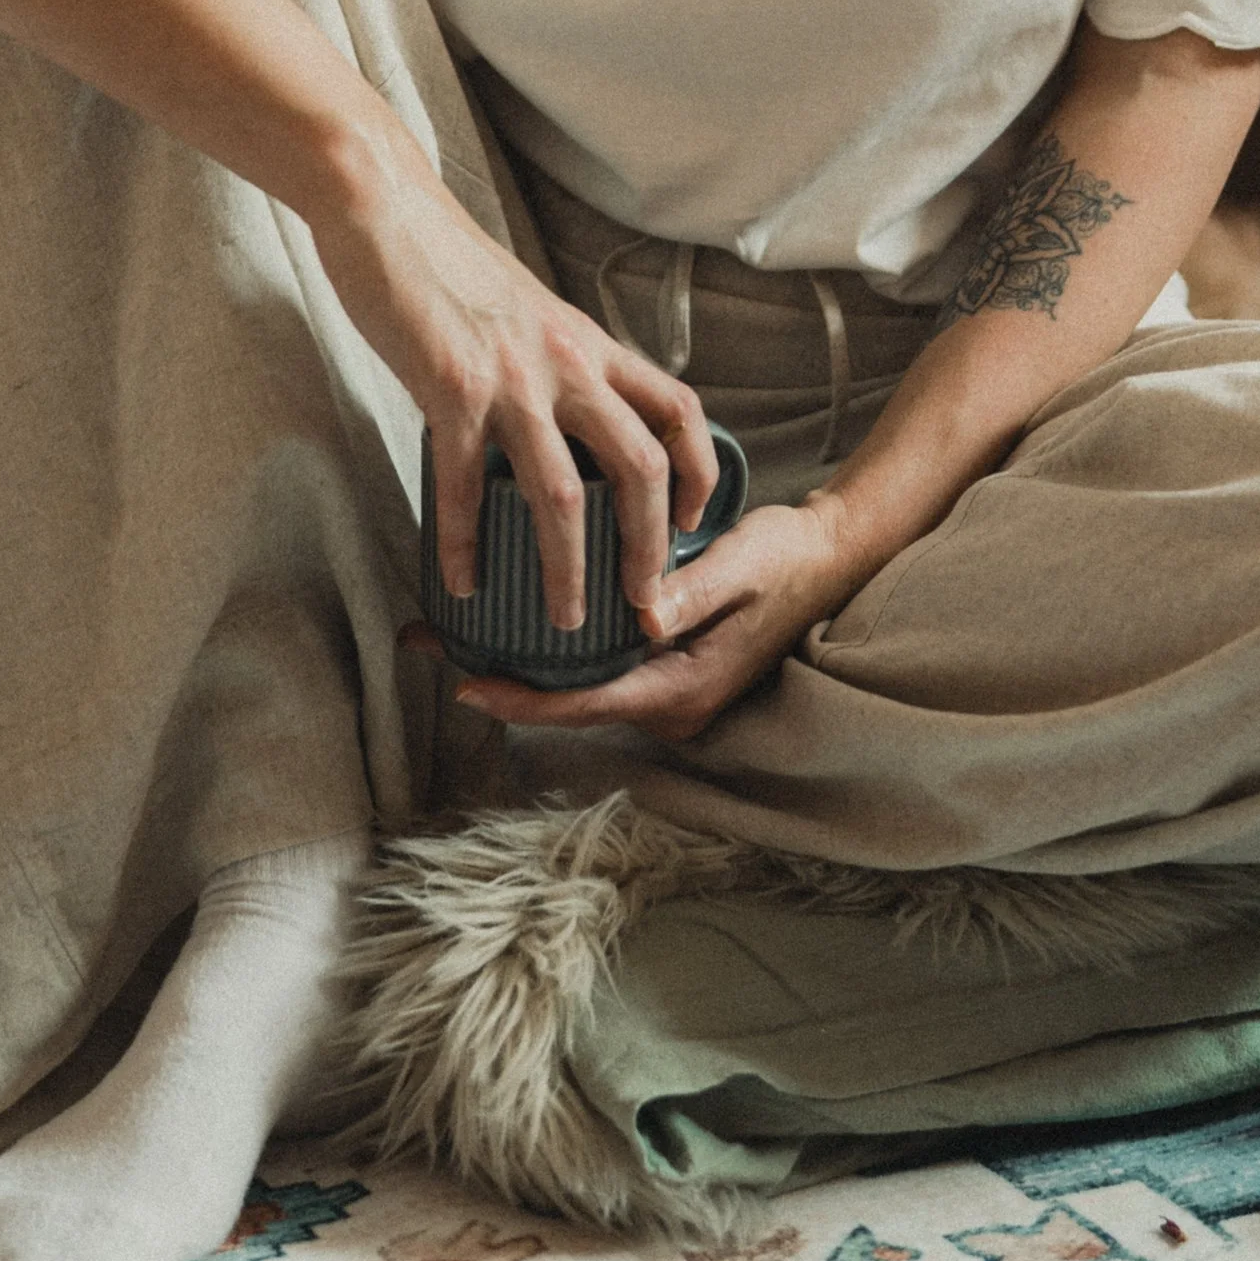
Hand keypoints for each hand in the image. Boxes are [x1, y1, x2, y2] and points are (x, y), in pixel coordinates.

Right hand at [308, 132, 718, 634]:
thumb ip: (557, 361)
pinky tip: (462, 582)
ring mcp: (511, 379)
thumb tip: (566, 417)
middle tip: (644, 604)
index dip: (699, 471)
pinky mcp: (450, 390)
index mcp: (589, 344)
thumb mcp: (531, 309)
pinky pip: (464, 488)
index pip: (676, 408)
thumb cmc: (451, 263)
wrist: (388, 211)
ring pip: (562, 496)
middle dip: (649, 546)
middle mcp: (566, 363)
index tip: (690, 523)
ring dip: (567, 570)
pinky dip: (465, 545)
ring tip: (562, 621)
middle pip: (639, 467)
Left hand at [427, 499, 857, 743]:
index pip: (586, 704)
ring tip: (451, 627)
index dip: (521, 697)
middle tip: (429, 640)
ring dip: (519, 661)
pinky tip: (512, 613)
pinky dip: (550, 646)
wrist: (829, 555)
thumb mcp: (741, 566)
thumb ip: (691, 590)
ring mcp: (666, 688)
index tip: (463, 681)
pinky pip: (595, 668)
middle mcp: (670, 703)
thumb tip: (643, 615)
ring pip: (578, 687)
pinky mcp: (663, 664)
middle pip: (570, 703)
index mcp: (684, 687)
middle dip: (500, 677)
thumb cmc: (788, 556)